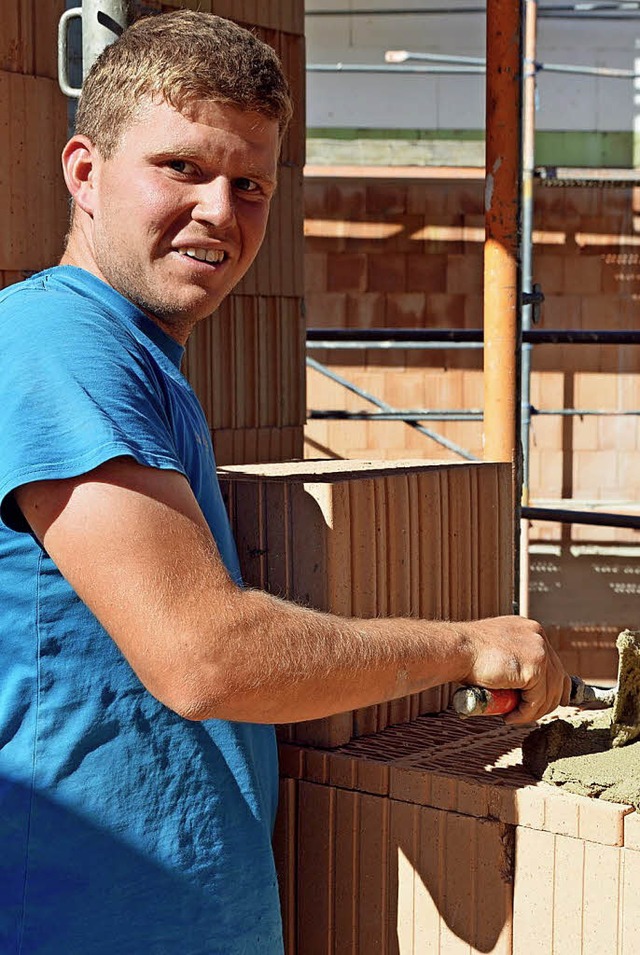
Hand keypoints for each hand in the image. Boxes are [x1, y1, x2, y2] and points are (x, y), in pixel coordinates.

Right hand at [455, 615, 571, 723]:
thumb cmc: (466, 654)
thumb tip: (522, 685)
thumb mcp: (496, 651)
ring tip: (513, 716)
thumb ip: (513, 660)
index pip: (553, 661)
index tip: (543, 703)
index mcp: (530, 630)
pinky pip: (538, 701)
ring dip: (534, 711)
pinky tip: (511, 716)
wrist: (455, 650)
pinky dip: (526, 714)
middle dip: (546, 701)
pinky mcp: (535, 668)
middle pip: (558, 677)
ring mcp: (539, 651)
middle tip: (526, 714)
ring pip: (550, 692)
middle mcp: (539, 636)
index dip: (551, 686)